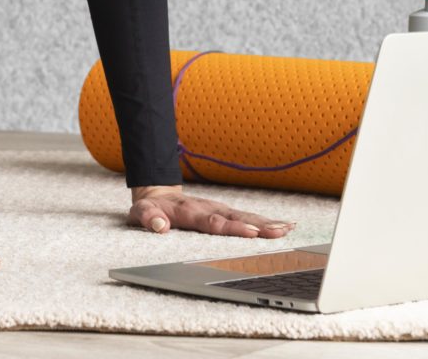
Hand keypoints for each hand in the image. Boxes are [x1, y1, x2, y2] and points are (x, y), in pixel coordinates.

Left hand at [129, 185, 294, 238]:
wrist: (157, 194)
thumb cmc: (150, 209)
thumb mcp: (140, 213)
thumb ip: (148, 218)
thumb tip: (159, 226)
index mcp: (190, 212)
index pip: (213, 222)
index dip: (232, 228)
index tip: (250, 232)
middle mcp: (209, 209)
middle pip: (235, 218)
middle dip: (257, 225)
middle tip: (278, 231)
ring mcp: (219, 209)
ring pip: (245, 216)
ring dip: (266, 223)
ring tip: (287, 229)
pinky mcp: (225, 212)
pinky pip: (247, 216)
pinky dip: (266, 221)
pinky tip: (285, 226)